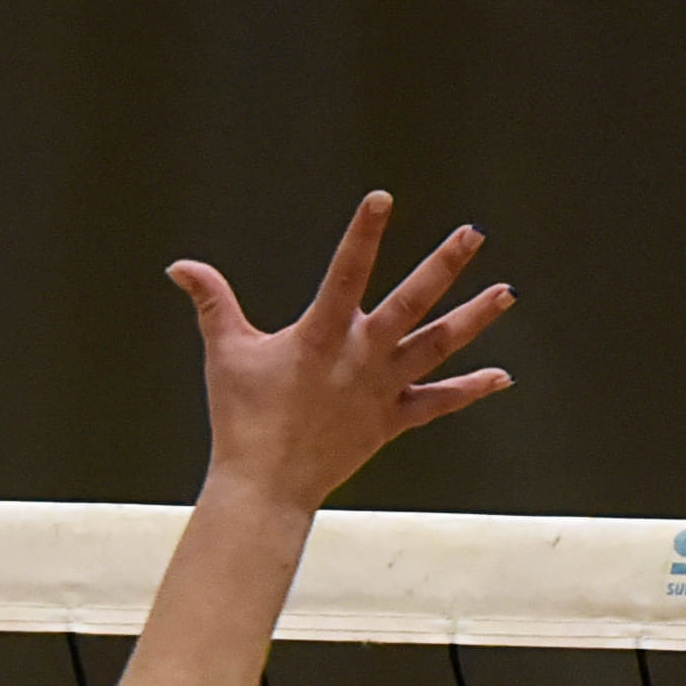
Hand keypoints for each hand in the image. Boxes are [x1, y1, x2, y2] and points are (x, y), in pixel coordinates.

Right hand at [168, 191, 513, 514]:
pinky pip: (437, 402)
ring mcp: (381, 388)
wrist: (265, 486)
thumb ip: (212, 302)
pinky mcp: (391, 420)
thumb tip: (180, 267)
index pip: (346, 272)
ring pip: (437, 346)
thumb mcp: (225, 353)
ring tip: (505, 293)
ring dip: (473, 318)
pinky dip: (469, 390)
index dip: (363, 234)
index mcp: (321, 335)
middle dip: (444, 265)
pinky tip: (500, 375)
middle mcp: (360, 356)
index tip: (382, 199)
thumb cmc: (242, 419)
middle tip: (473, 234)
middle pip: (411, 302)